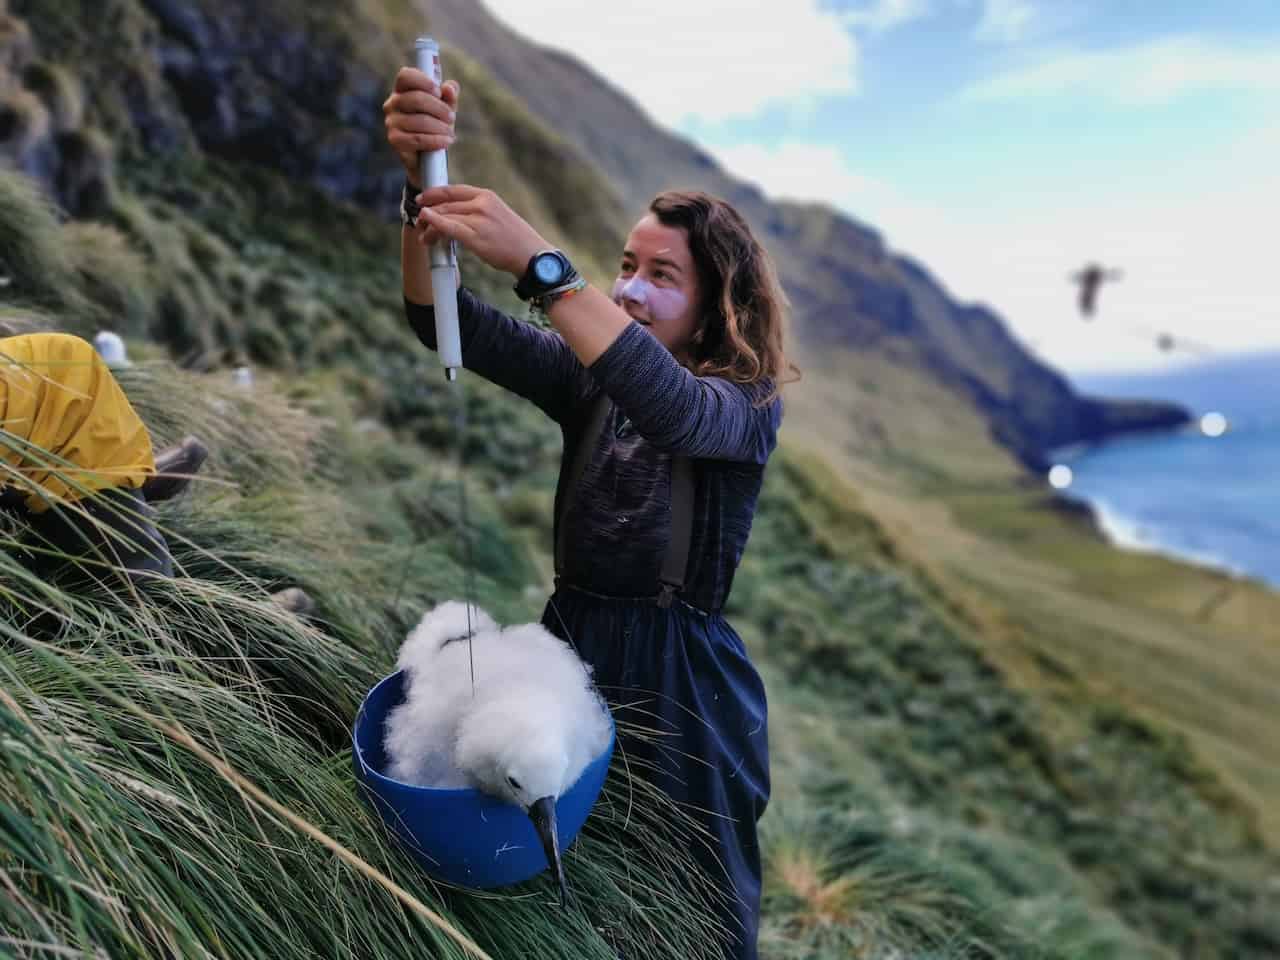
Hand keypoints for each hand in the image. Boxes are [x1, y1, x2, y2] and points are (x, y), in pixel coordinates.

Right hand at [383, 68, 459, 186]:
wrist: (429, 158)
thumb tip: (450, 87)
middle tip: (452, 118)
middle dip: (439, 108)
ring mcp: (391, 122)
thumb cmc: (436, 126)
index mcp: (403, 90)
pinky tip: (446, 142)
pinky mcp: (394, 139)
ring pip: (419, 120)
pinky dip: (435, 140)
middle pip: (416, 98)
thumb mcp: (446, 109)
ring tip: (450, 133)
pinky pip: (417, 138)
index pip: (406, 76)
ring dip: (440, 127)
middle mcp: (393, 103)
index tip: (439, 91)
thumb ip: (449, 96)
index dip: (423, 81)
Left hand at [413, 185, 550, 277]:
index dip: (433, 193)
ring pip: (445, 216)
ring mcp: (479, 219)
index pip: (453, 190)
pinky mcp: (476, 236)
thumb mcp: (498, 214)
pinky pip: (449, 227)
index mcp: (487, 196)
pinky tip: (426, 223)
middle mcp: (482, 203)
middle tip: (420, 224)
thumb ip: (477, 210)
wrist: (532, 256)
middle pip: (446, 204)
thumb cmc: (515, 240)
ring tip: (425, 237)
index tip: (422, 200)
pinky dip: (435, 224)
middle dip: (428, 213)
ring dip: (429, 226)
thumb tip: (454, 214)